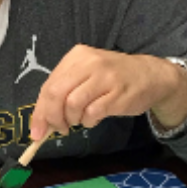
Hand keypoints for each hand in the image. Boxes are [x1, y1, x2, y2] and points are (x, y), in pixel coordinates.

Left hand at [29, 46, 186, 139]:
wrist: (151, 75)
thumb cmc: (112, 77)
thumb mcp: (86, 74)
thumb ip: (65, 91)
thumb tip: (42, 121)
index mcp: (77, 56)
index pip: (49, 85)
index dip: (39, 111)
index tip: (36, 131)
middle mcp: (89, 63)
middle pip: (57, 94)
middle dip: (52, 118)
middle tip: (58, 129)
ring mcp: (104, 77)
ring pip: (73, 104)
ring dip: (73, 120)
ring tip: (80, 120)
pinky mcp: (117, 93)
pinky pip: (92, 113)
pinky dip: (88, 121)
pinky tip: (93, 118)